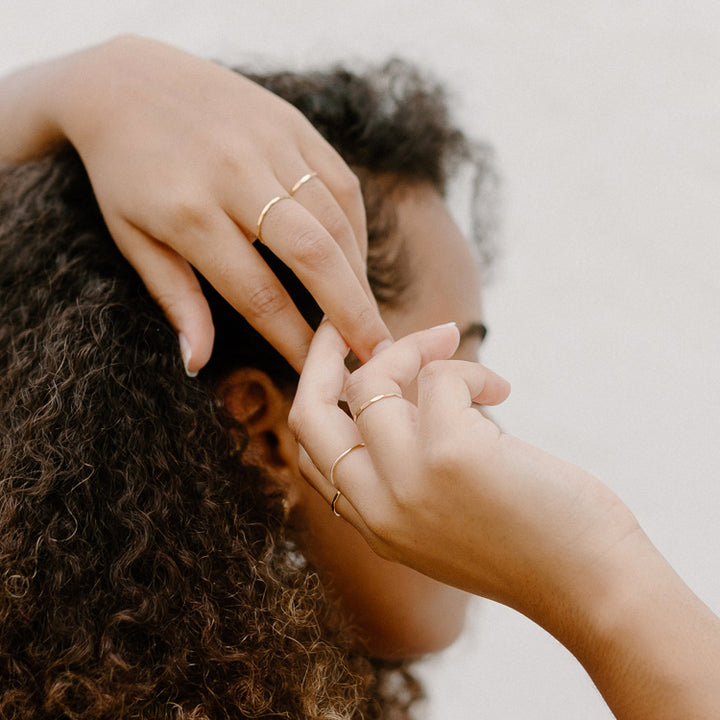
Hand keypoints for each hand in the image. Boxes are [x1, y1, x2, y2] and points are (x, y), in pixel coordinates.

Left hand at [29, 36, 390, 371]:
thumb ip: (175, 299)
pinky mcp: (292, 124)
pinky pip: (340, 182)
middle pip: (314, 256)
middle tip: (380, 354)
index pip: (258, 294)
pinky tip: (356, 260)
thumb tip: (197, 362)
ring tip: (368, 314)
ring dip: (359, 274)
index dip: (294, 341)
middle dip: (353, 313)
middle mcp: (235, 176)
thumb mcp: (133, 239)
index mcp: (190, 214)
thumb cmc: (126, 173)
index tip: (317, 373)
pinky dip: (356, 228)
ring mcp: (269, 143)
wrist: (126, 82)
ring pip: (336, 219)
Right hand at [291, 321, 719, 718]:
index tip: (335, 358)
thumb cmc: (533, 542)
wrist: (593, 588)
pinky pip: (439, 376)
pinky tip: (501, 389)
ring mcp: (409, 482)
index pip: (311, 453)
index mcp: (375, 523)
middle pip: (308, 415)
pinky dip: (470, 369)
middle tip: (342, 323)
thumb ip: (410, 467)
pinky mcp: (451, 454)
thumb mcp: (446, 514)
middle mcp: (378, 508)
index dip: (317, 397)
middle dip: (320, 356)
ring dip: (411, 348)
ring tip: (449, 344)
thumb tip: (403, 384)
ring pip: (370, 383)